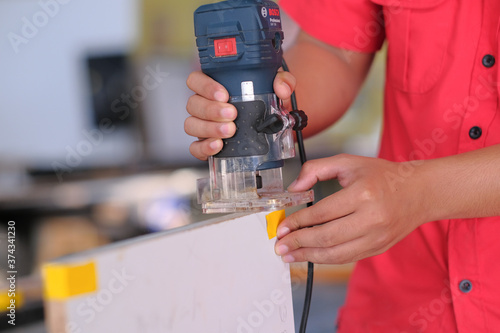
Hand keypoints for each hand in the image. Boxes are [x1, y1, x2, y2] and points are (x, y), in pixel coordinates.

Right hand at [185, 70, 296, 159]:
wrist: (269, 127)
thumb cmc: (262, 103)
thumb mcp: (274, 88)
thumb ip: (282, 81)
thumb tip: (281, 88)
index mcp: (214, 87)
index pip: (196, 80)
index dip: (205, 86)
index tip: (224, 94)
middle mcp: (204, 105)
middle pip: (193, 104)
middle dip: (211, 110)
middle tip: (232, 114)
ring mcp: (202, 125)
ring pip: (192, 125)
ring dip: (209, 128)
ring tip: (230, 131)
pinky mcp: (205, 145)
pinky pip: (196, 147)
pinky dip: (204, 147)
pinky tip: (218, 146)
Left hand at [274, 154, 429, 263]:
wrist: (419, 192)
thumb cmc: (382, 175)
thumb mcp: (348, 163)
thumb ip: (316, 169)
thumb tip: (294, 188)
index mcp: (363, 194)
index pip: (322, 213)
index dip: (298, 222)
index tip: (282, 227)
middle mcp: (371, 218)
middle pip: (327, 238)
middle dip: (299, 243)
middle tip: (280, 246)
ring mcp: (377, 237)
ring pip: (336, 254)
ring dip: (309, 257)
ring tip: (290, 256)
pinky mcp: (379, 248)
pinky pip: (347, 258)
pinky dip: (326, 259)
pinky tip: (311, 255)